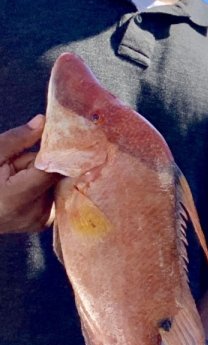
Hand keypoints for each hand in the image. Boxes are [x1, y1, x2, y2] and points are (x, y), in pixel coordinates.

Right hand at [0, 115, 57, 233]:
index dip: (55, 153)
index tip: (55, 140)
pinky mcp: (41, 223)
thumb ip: (17, 139)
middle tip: (15, 168)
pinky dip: (42, 189)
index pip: (53, 170)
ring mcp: (39, 221)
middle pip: (56, 176)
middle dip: (41, 165)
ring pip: (55, 185)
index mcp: (17, 197)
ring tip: (14, 180)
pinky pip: (53, 196)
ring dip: (41, 178)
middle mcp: (33, 213)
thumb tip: (43, 121)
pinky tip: (22, 190)